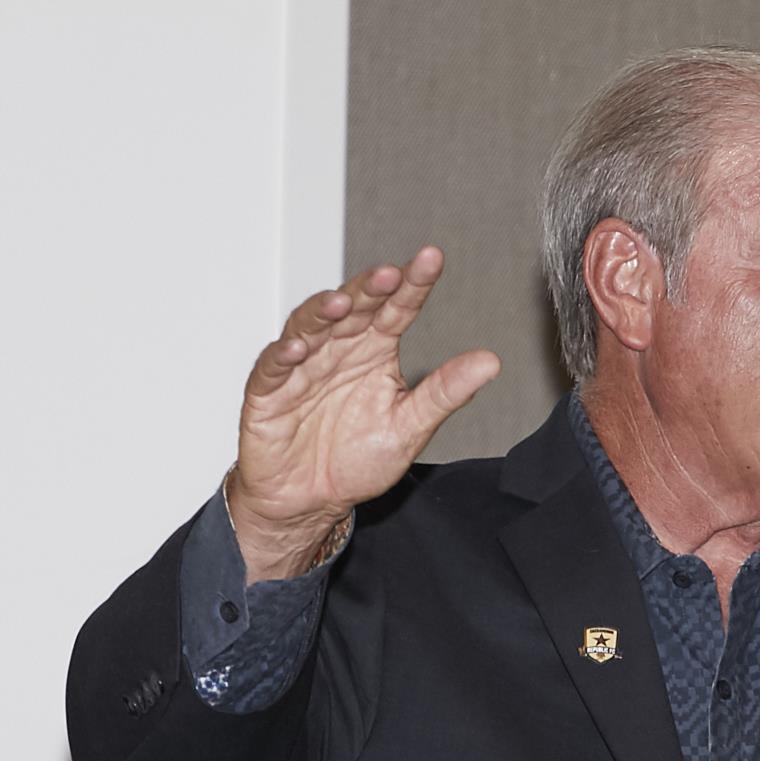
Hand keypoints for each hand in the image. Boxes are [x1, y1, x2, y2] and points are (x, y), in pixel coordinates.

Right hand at [227, 246, 500, 579]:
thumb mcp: (410, 426)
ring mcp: (302, 368)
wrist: (313, 500)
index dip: (412, 285)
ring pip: (309, 329)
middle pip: (353, 309)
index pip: (396, 310)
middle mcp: (338, 350)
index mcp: (375, 351)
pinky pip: (272, 369)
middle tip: (388, 274)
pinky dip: (283, 357)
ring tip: (343, 304)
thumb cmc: (357, 459)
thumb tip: (490, 361)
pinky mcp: (268, 393)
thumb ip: (445, 392)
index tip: (432, 260)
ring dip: (323, 314)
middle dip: (367, 290)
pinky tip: (298, 349)